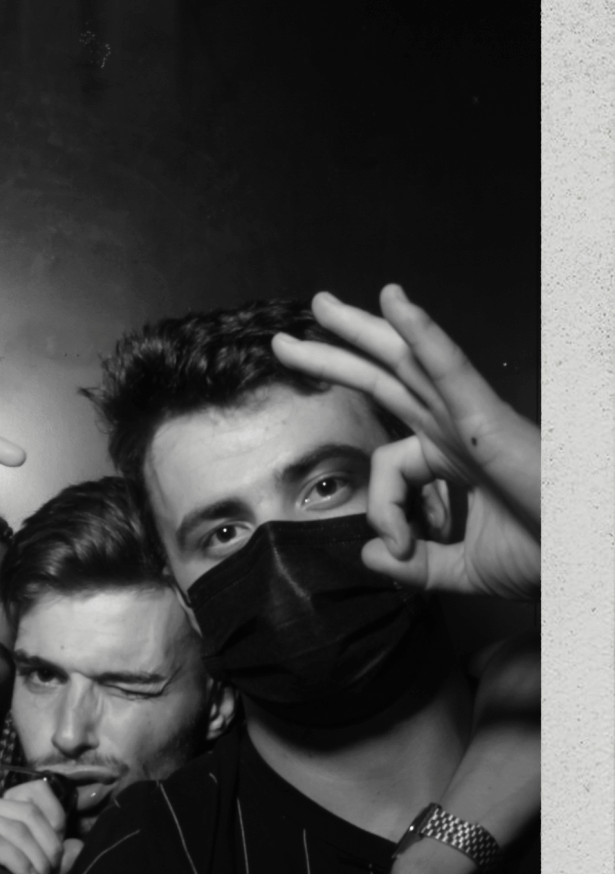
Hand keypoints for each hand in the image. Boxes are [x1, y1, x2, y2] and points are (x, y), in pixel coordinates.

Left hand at [272, 284, 539, 599]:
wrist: (586, 558)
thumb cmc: (544, 555)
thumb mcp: (461, 570)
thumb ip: (415, 566)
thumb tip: (369, 556)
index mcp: (451, 457)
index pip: (386, 462)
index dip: (380, 508)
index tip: (397, 547)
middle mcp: (457, 428)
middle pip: (385, 380)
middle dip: (337, 355)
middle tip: (288, 337)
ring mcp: (472, 419)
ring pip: (406, 362)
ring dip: (361, 330)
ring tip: (319, 305)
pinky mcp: (490, 420)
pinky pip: (451, 370)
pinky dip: (423, 336)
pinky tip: (396, 304)